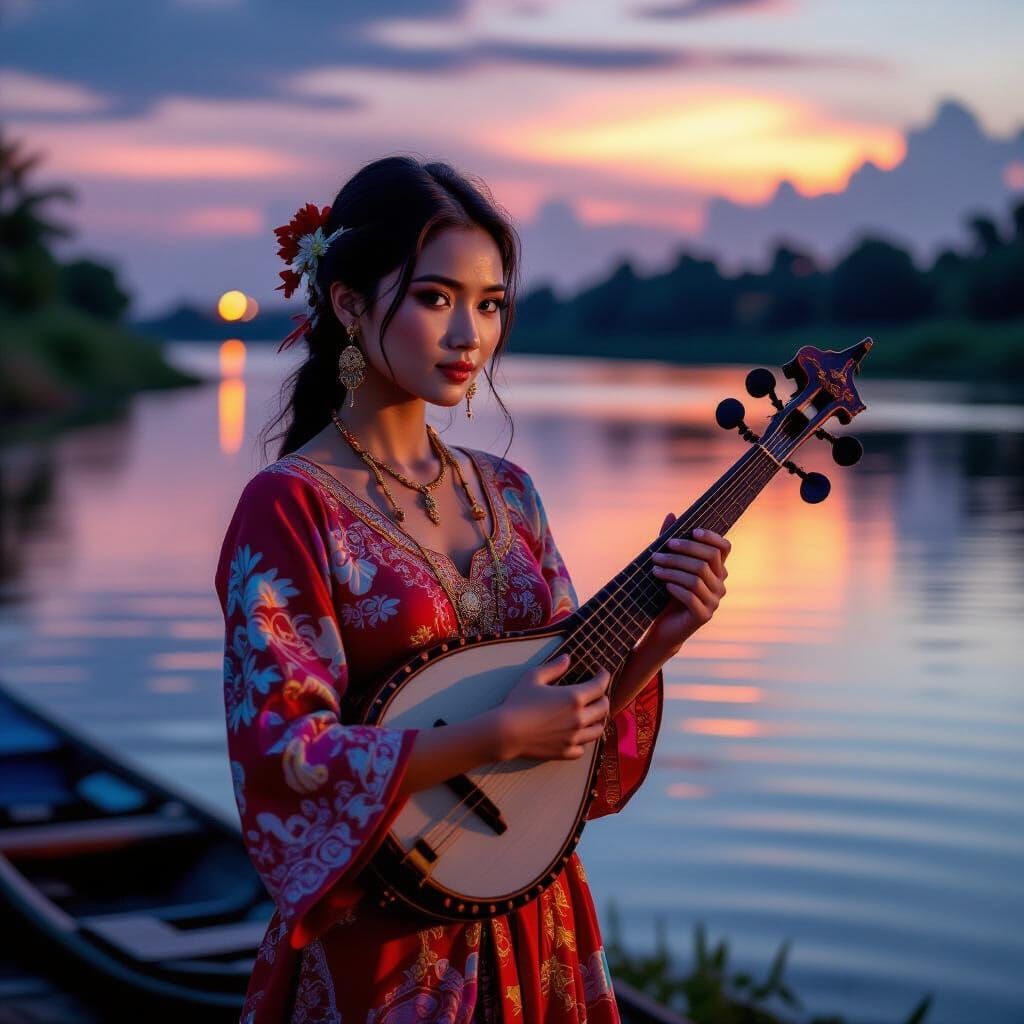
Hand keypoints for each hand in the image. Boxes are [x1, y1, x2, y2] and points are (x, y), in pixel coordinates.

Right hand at [493, 653, 611, 761]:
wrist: (506, 732)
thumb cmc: (518, 702)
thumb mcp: (533, 677)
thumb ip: (553, 667)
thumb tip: (567, 658)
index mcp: (574, 697)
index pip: (600, 686)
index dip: (604, 677)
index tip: (602, 673)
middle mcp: (579, 718)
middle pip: (603, 708)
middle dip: (604, 697)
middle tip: (598, 693)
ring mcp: (574, 737)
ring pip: (598, 730)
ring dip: (598, 720)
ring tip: (592, 715)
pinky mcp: (566, 752)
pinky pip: (583, 748)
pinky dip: (583, 741)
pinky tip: (577, 735)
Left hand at [642, 516, 730, 658]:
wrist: (663, 627)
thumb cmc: (666, 592)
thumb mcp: (668, 565)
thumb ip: (671, 542)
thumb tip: (671, 514)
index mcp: (717, 570)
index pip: (724, 547)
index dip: (711, 537)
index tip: (692, 531)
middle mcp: (720, 584)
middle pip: (707, 560)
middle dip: (682, 552)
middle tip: (659, 552)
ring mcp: (714, 601)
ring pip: (696, 578)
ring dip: (673, 570)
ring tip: (654, 568)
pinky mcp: (703, 616)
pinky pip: (691, 596)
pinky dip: (676, 588)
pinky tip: (664, 585)